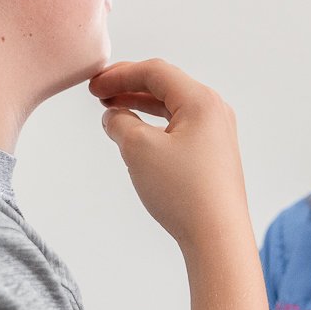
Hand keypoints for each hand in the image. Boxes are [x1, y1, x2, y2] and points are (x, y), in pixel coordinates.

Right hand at [89, 58, 250, 254]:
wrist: (217, 237)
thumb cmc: (184, 191)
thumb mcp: (139, 149)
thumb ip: (120, 123)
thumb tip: (114, 117)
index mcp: (201, 101)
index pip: (156, 72)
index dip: (120, 74)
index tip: (93, 85)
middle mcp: (214, 112)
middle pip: (166, 86)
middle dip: (129, 87)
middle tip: (99, 94)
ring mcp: (217, 135)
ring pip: (172, 109)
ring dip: (140, 106)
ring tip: (113, 111)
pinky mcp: (214, 156)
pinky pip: (180, 129)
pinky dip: (154, 126)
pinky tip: (136, 136)